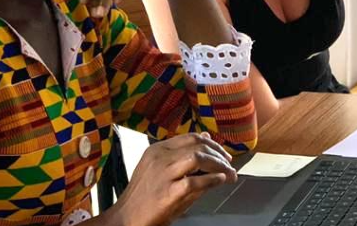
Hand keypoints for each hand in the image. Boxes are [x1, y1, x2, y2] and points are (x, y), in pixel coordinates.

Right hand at [109, 132, 236, 225]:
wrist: (126, 217)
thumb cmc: (144, 196)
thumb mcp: (161, 169)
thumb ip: (184, 155)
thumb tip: (207, 139)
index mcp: (158, 150)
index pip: (191, 138)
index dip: (212, 144)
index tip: (222, 154)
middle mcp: (160, 158)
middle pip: (197, 146)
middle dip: (219, 154)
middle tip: (230, 164)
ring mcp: (163, 174)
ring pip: (198, 158)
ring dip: (219, 165)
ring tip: (228, 173)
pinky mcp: (168, 193)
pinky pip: (195, 181)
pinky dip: (212, 179)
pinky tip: (220, 181)